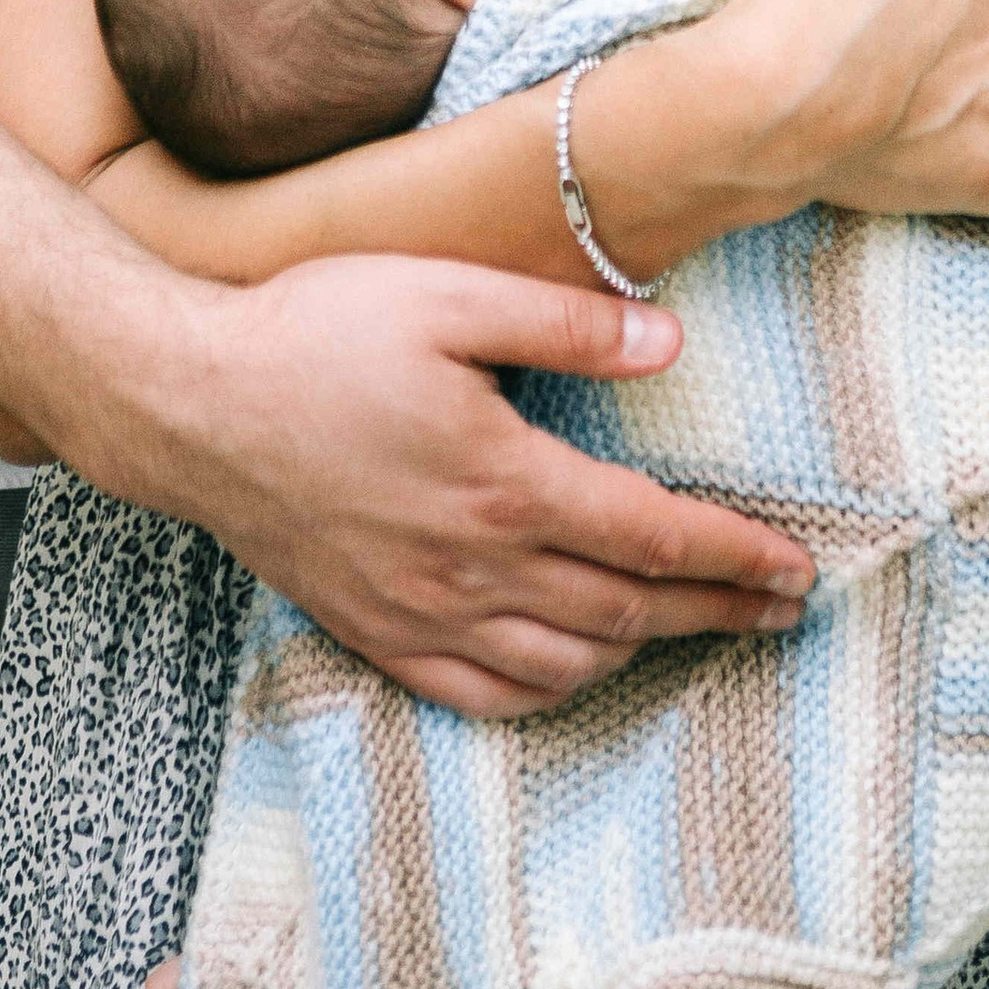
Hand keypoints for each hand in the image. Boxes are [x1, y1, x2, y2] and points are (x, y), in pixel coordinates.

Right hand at [111, 249, 815, 719]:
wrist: (190, 403)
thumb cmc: (316, 332)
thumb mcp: (448, 294)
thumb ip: (566, 322)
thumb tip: (671, 343)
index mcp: (504, 480)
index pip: (654, 535)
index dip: (736, 556)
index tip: (798, 566)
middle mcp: (474, 565)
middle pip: (627, 610)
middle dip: (717, 611)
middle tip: (782, 608)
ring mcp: (422, 611)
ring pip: (566, 663)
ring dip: (643, 648)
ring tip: (691, 624)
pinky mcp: (377, 631)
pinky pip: (486, 693)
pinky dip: (551, 689)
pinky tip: (574, 666)